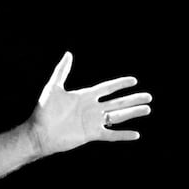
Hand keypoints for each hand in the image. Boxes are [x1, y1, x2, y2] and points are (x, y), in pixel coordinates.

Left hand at [27, 52, 151, 155]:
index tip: (134, 81)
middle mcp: (92, 108)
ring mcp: (93, 122)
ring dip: (132, 113)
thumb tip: (69, 53)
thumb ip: (62, 71)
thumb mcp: (54, 87)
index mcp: (85, 96)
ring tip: (147, 109)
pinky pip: (111, 134)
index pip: (107, 88)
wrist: (40, 132)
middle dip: (133, 99)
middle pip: (117, 102)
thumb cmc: (45, 110)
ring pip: (118, 116)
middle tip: (149, 96)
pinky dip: (123, 135)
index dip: (120, 84)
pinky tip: (136, 134)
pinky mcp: (91, 134)